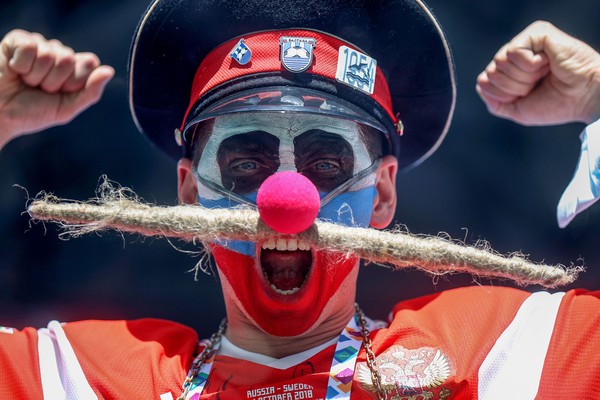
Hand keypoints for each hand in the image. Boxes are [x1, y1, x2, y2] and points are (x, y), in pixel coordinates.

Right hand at [0, 29, 113, 147]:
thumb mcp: (66, 109)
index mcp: (75, 70)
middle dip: (54, 81)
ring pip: (50, 53)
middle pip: (70, 59)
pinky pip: (29, 46)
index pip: (90, 63)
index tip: (61, 93)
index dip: (75, 81)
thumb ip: (90, 92)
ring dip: (36, 75)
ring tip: (27, 82)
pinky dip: (21, 65)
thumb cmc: (32, 113)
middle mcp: (59, 54)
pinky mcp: (19, 40)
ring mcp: (40, 45)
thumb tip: (109, 71)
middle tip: (40, 89)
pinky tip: (15, 70)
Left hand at [476, 21, 599, 125]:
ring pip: (499, 63)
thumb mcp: (518, 110)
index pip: (484, 82)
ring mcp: (526, 42)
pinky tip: (547, 63)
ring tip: (544, 74)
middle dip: (513, 87)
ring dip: (522, 77)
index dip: (503, 95)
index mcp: (511, 70)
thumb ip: (495, 102)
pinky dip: (529, 65)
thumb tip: (480, 84)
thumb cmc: (557, 104)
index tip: (528, 95)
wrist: (584, 99)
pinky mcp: (537, 33)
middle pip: (490, 73)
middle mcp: (516, 53)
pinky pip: (512, 52)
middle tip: (538, 84)